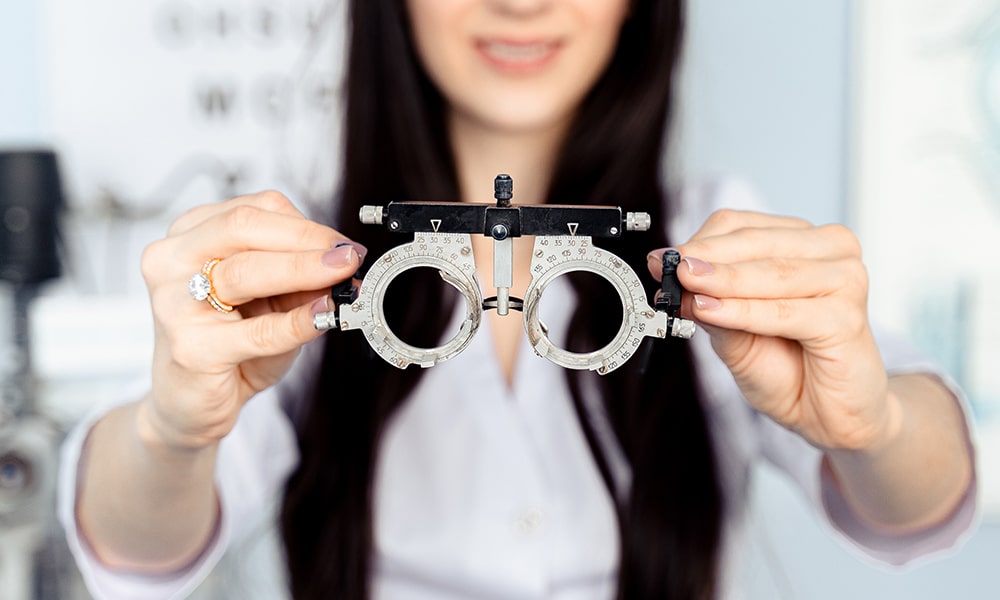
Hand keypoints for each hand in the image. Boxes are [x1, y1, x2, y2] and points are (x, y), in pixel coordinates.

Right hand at [138, 190, 363, 449]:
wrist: (191, 403)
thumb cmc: (231, 343)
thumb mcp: (270, 297)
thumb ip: (298, 274)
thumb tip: (343, 259)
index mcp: (189, 234)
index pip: (253, 211)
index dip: (306, 224)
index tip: (344, 243)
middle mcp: (171, 260)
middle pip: (243, 228)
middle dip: (306, 241)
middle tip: (349, 256)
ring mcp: (174, 303)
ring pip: (244, 272)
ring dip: (303, 271)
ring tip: (342, 279)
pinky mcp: (190, 349)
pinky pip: (256, 331)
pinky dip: (296, 322)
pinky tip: (323, 317)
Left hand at [648, 209, 897, 451]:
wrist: (827, 416)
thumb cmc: (788, 368)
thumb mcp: (734, 333)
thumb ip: (710, 302)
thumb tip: (676, 276)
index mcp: (803, 241)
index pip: (741, 226)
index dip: (699, 242)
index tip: (661, 260)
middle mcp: (830, 252)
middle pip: (755, 243)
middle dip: (706, 260)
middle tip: (668, 270)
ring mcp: (845, 280)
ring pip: (770, 273)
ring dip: (723, 283)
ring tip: (686, 289)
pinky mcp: (847, 317)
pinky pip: (783, 311)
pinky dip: (744, 311)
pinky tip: (713, 312)